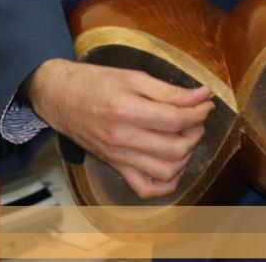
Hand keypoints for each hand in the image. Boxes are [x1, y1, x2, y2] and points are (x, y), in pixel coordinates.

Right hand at [26, 58, 214, 198]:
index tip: (206, 102)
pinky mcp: (115, 166)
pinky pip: (145, 188)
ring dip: (185, 156)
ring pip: (165, 171)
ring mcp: (118, 157)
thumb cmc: (96, 82)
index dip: (199, 111)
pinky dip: (166, 182)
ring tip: (186, 137)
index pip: (177, 120)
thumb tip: (202, 95)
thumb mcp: (134, 77)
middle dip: (196, 132)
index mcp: (127, 111)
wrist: (59, 97)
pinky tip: (172, 164)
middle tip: (197, 118)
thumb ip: (169, 90)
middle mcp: (122, 139)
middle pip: (175, 148)